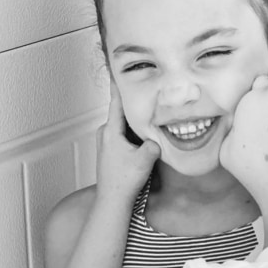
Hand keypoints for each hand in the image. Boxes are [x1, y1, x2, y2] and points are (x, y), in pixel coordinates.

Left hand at [95, 80, 159, 204]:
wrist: (113, 200)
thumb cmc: (123, 182)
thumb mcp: (145, 159)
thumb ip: (154, 143)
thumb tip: (162, 134)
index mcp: (111, 131)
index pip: (117, 101)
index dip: (121, 85)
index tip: (120, 68)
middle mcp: (106, 133)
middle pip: (123, 111)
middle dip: (135, 103)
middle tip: (147, 90)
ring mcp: (108, 141)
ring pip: (125, 123)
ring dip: (137, 120)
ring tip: (151, 112)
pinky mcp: (112, 149)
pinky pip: (125, 133)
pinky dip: (135, 131)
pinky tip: (146, 135)